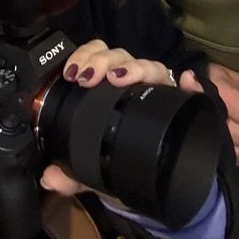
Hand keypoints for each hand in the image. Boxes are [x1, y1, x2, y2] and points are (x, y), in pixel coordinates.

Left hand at [40, 39, 174, 197]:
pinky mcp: (180, 107)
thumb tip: (49, 178)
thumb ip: (70, 174)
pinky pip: (188, 91)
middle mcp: (131, 82)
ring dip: (135, 67)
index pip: (97, 55)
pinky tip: (186, 82)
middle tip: (90, 78)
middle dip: (103, 60)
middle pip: (119, 56)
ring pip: (149, 66)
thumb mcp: (89, 169)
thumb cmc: (115, 161)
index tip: (74, 73)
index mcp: (106, 87)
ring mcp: (157, 91)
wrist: (147, 183)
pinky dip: (189, 84)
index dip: (85, 56)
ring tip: (120, 77)